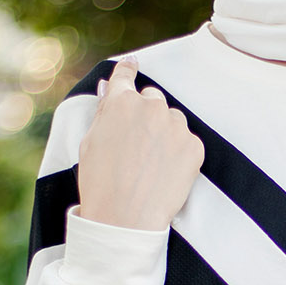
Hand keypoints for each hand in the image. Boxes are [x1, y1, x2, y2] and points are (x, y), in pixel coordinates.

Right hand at [78, 56, 203, 230]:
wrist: (125, 220)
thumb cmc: (100, 184)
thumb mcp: (90, 143)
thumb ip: (104, 112)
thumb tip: (111, 88)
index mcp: (121, 102)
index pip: (125, 75)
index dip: (128, 70)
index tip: (133, 64)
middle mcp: (151, 107)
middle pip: (153, 99)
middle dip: (146, 114)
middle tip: (137, 144)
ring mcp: (176, 126)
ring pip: (173, 121)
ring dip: (165, 134)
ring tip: (151, 166)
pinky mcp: (195, 147)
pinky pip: (188, 143)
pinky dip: (180, 155)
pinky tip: (165, 175)